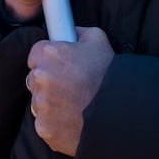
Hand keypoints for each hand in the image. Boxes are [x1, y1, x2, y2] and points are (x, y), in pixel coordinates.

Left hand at [26, 26, 113, 156]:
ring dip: (51, 103)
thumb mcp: (98, 41)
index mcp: (49, 54)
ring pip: (38, 101)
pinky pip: (44, 123)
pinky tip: (73, 121)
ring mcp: (41, 104)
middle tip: (71, 88)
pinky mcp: (44, 127)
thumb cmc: (110, 77)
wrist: (122, 115)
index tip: (61, 67)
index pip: (36, 54)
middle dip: (49, 81)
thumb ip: (77, 32)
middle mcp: (40, 77)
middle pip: (35, 78)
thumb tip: (68, 31)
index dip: (49, 60)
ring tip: (76, 105)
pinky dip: (55, 123)